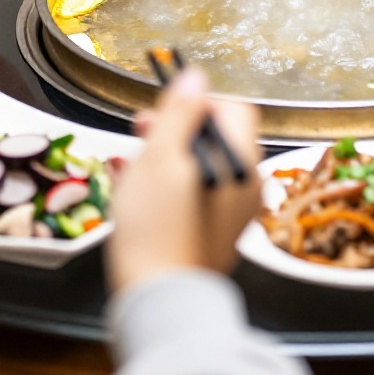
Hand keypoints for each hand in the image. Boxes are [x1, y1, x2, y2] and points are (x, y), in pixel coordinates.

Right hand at [107, 69, 262, 293]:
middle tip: (140, 130)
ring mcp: (231, 213)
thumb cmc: (157, 227)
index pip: (234, 109)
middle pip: (215, 138)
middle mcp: (245, 185)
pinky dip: (165, 187)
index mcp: (241, 159)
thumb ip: (180, 112)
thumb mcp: (161, 156)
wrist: (159, 297)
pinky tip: (130, 190)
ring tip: (128, 162)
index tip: (166, 108)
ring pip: (199, 167)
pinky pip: (192, 197)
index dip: (199, 101)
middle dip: (175, 128)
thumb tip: (195, 77)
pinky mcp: (212, 235)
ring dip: (163, 157)